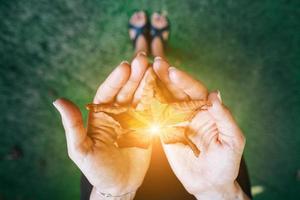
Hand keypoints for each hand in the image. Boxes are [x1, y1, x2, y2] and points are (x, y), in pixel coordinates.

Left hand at [54, 53, 150, 198]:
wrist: (119, 185)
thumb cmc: (97, 169)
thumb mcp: (80, 149)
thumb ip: (72, 125)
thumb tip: (57, 100)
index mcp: (100, 114)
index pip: (107, 92)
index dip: (115, 79)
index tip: (124, 66)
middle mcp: (117, 113)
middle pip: (126, 90)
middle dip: (134, 75)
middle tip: (143, 60)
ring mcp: (134, 119)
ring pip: (141, 96)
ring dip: (147, 82)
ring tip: (155, 68)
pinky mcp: (147, 126)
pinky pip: (153, 110)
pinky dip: (158, 98)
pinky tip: (163, 85)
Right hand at [153, 57, 249, 199]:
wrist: (209, 184)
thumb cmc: (226, 163)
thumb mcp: (232, 140)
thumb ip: (224, 118)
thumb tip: (215, 94)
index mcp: (208, 110)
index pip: (195, 90)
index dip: (184, 80)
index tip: (172, 71)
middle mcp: (192, 111)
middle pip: (178, 90)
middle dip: (167, 77)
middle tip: (155, 64)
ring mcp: (178, 121)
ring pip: (165, 100)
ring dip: (155, 87)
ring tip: (144, 73)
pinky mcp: (167, 132)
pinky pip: (157, 116)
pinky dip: (148, 105)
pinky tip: (140, 94)